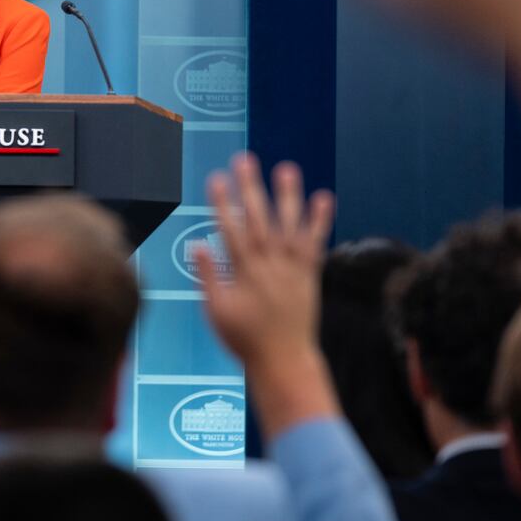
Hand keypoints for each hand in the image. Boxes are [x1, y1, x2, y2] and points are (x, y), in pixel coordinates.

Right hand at [194, 155, 334, 375]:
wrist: (285, 360)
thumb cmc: (244, 338)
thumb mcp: (217, 312)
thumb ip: (210, 277)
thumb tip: (197, 245)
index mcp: (244, 274)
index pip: (231, 230)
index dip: (222, 203)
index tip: (216, 178)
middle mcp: (270, 265)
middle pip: (259, 220)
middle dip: (250, 188)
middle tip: (244, 160)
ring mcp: (293, 268)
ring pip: (289, 226)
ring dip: (288, 195)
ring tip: (285, 167)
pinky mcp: (310, 274)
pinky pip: (316, 243)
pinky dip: (320, 220)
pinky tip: (323, 197)